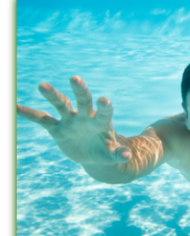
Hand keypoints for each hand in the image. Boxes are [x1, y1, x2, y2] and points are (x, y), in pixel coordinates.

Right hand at [17, 76, 131, 164]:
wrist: (93, 154)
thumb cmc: (106, 151)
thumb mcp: (112, 155)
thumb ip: (119, 154)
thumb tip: (128, 156)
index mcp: (101, 122)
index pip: (103, 112)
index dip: (103, 107)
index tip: (104, 101)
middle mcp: (85, 117)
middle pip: (82, 101)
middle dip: (80, 90)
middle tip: (76, 78)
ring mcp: (70, 121)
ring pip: (61, 104)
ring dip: (52, 95)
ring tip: (42, 86)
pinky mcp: (57, 129)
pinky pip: (42, 119)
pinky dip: (29, 114)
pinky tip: (15, 107)